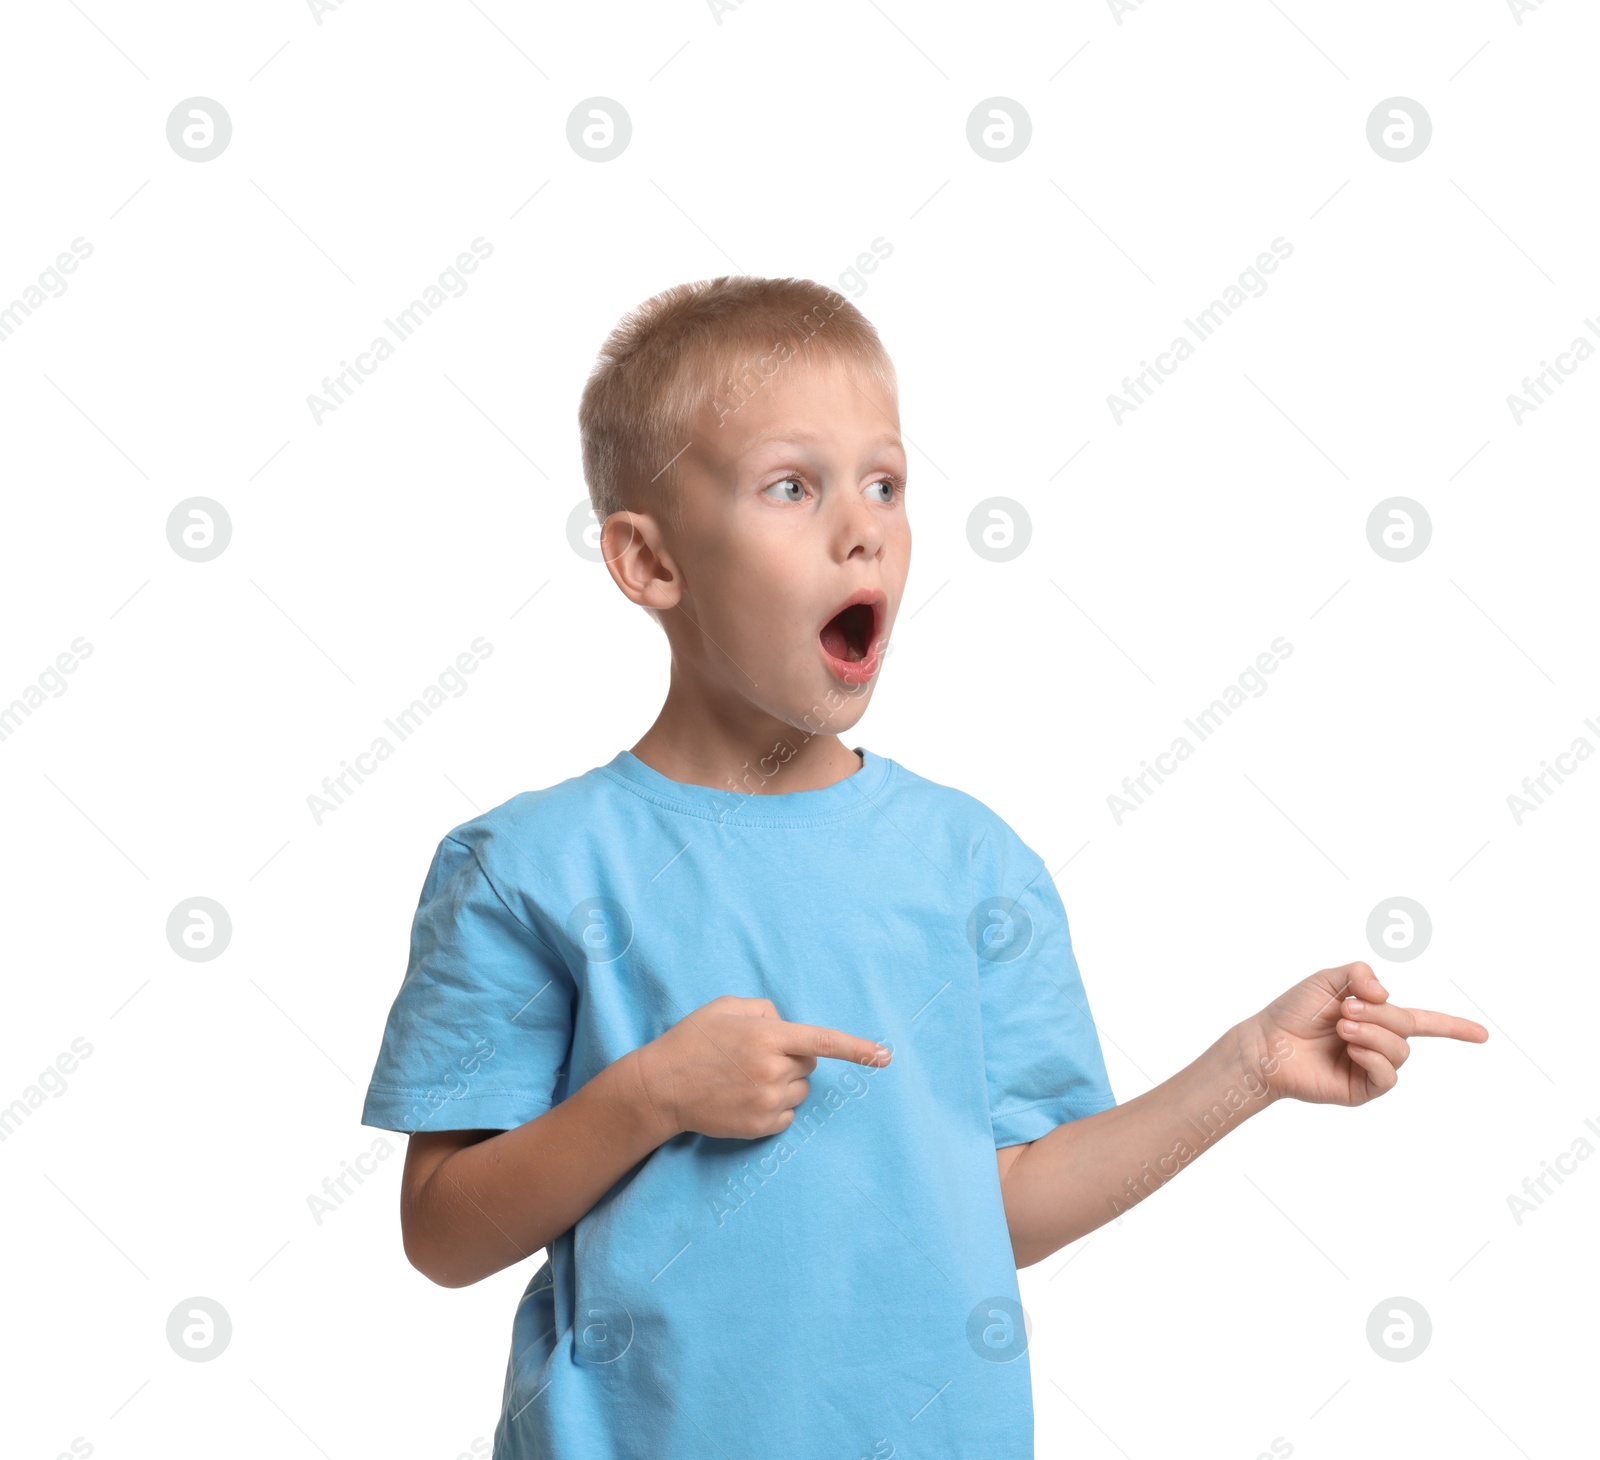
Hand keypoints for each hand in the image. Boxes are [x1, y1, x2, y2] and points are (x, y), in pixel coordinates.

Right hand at [633, 995, 890, 1139]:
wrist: (660, 1087)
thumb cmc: (692, 1041)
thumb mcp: (725, 1008)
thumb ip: (765, 1010)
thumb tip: (788, 1025)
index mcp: (767, 1035)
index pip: (823, 1041)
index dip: (857, 1048)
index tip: (886, 1056)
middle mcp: (772, 1069)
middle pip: (808, 1064)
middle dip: (791, 1058)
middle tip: (753, 1057)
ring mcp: (767, 1101)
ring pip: (800, 1091)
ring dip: (783, 1083)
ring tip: (743, 1080)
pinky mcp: (761, 1126)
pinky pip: (787, 1115)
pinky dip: (774, 1107)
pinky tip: (742, 1099)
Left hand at [1239, 961, 1488, 1107]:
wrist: (1267, 1042)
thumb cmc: (1294, 1011)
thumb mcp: (1327, 979)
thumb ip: (1359, 974)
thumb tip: (1387, 994)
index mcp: (1377, 1017)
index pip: (1424, 1022)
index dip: (1454, 1027)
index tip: (1484, 1035)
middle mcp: (1379, 1043)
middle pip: (1408, 1026)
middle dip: (1380, 1014)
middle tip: (1344, 1010)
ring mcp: (1371, 1067)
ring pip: (1400, 1050)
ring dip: (1373, 1033)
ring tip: (1342, 1027)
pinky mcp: (1361, 1090)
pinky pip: (1387, 1076)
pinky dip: (1373, 1057)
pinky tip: (1351, 1049)